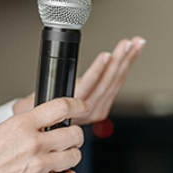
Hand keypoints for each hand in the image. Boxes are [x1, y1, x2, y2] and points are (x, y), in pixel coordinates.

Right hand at [0, 97, 85, 172]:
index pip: (61, 107)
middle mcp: (34, 143)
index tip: (82, 107)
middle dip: (75, 135)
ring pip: (74, 156)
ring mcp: (39, 165)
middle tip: (70, 138)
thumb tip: (45, 123)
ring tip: (64, 157)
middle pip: (74, 133)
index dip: (77, 105)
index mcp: (22, 125)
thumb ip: (26, 126)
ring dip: (72, 156)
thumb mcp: (0, 130)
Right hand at [14, 37, 144, 124]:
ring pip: (116, 80)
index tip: (107, 55)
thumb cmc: (38, 113)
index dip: (99, 70)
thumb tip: (45, 92)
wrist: (44, 130)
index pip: (89, 86)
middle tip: (128, 43)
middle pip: (108, 81)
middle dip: (120, 59)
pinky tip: (133, 52)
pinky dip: (126, 65)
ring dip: (127, 60)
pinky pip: (118, 82)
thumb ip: (46, 98)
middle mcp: (91, 109)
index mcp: (75, 109)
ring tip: (135, 43)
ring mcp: (100, 107)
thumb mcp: (36, 105)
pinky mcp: (105, 102)